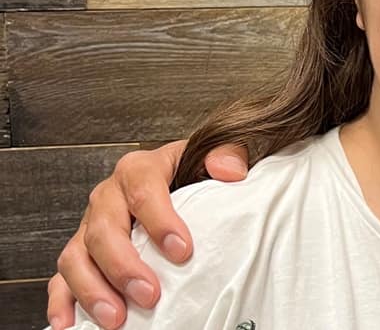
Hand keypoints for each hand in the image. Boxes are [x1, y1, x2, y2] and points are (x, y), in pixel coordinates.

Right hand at [46, 141, 248, 329]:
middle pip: (104, 230)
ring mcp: (90, 226)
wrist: (174, 176)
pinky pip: (62, 277)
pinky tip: (69, 323)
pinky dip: (62, 301)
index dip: (161, 222)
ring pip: (76, 257)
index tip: (182, 251)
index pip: (144, 191)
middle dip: (124, 266)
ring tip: (116, 318)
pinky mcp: (81, 252)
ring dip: (93, 290)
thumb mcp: (209, 156)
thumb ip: (227, 155)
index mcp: (138, 169)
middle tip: (149, 294)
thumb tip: (229, 171)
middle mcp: (108, 197)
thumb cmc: (189, 170)